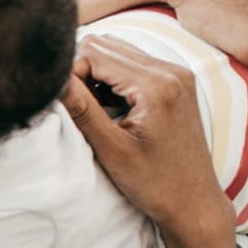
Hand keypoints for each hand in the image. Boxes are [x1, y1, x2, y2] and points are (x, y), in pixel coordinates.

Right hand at [61, 36, 230, 238]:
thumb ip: (81, 109)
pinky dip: (113, 79)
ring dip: (96, 74)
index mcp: (156, 85)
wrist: (194, 202)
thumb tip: (53, 80)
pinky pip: (134, 64)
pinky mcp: (177, 83)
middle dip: (82, 70)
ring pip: (118, 52)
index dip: (70, 73)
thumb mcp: (111, 149)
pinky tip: (111, 109)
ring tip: (95, 110)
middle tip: (78, 107)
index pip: (94, 52)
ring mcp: (177, 75)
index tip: (66, 105)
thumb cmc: (155, 183)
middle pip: (105, 45)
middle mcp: (171, 71)